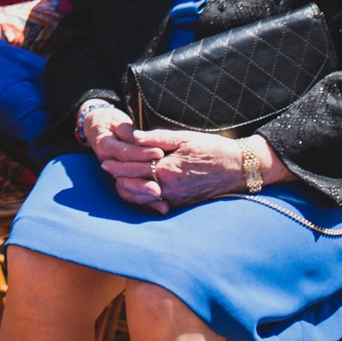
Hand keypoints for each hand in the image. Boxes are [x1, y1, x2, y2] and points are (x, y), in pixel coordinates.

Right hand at [84, 108, 167, 211]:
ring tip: (161, 201)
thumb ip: (129, 132)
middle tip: (159, 188)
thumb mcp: (118, 122)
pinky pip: (132, 193)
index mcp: (105, 146)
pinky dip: (146, 202)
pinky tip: (161, 207)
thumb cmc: (110, 122)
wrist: (97, 127)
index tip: (159, 152)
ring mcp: (114, 173)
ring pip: (127, 188)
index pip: (125, 152)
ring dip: (144, 197)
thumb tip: (139, 139)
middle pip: (125, 176)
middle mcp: (108, 163)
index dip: (142, 153)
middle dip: (143, 182)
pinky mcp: (121, 179)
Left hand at [102, 130, 285, 211]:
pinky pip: (158, 204)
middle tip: (107, 169)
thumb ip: (155, 138)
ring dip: (130, 190)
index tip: (104, 161)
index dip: (117, 165)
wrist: (237, 168)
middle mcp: (170, 188)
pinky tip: (139, 190)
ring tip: (120, 180)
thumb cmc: (210, 148)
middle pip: (134, 187)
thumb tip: (132, 136)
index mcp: (167, 170)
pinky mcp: (183, 204)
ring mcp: (177, 199)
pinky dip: (145, 198)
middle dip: (119, 178)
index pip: (133, 169)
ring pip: (144, 199)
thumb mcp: (182, 137)